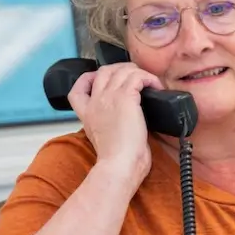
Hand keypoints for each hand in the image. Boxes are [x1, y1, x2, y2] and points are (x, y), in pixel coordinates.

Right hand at [68, 63, 163, 183]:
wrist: (118, 165)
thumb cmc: (116, 160)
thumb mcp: (103, 140)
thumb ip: (108, 126)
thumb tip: (126, 120)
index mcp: (88, 113)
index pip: (77, 89)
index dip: (88, 79)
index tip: (102, 80)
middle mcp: (96, 102)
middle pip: (104, 71)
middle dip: (122, 69)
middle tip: (136, 78)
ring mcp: (109, 97)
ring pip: (123, 70)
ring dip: (140, 73)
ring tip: (150, 83)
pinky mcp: (126, 98)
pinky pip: (138, 76)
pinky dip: (150, 79)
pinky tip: (157, 88)